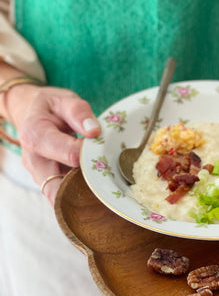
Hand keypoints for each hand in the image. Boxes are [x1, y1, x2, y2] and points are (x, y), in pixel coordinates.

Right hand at [5, 84, 100, 205]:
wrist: (34, 115)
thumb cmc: (52, 108)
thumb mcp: (65, 100)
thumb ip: (79, 112)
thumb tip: (94, 131)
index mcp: (35, 135)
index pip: (67, 154)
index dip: (89, 156)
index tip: (103, 151)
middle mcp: (33, 159)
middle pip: (59, 185)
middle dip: (85, 188)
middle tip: (108, 184)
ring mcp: (38, 174)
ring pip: (60, 196)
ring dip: (83, 196)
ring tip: (104, 189)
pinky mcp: (46, 181)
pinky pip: (62, 195)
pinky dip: (79, 196)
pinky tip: (96, 190)